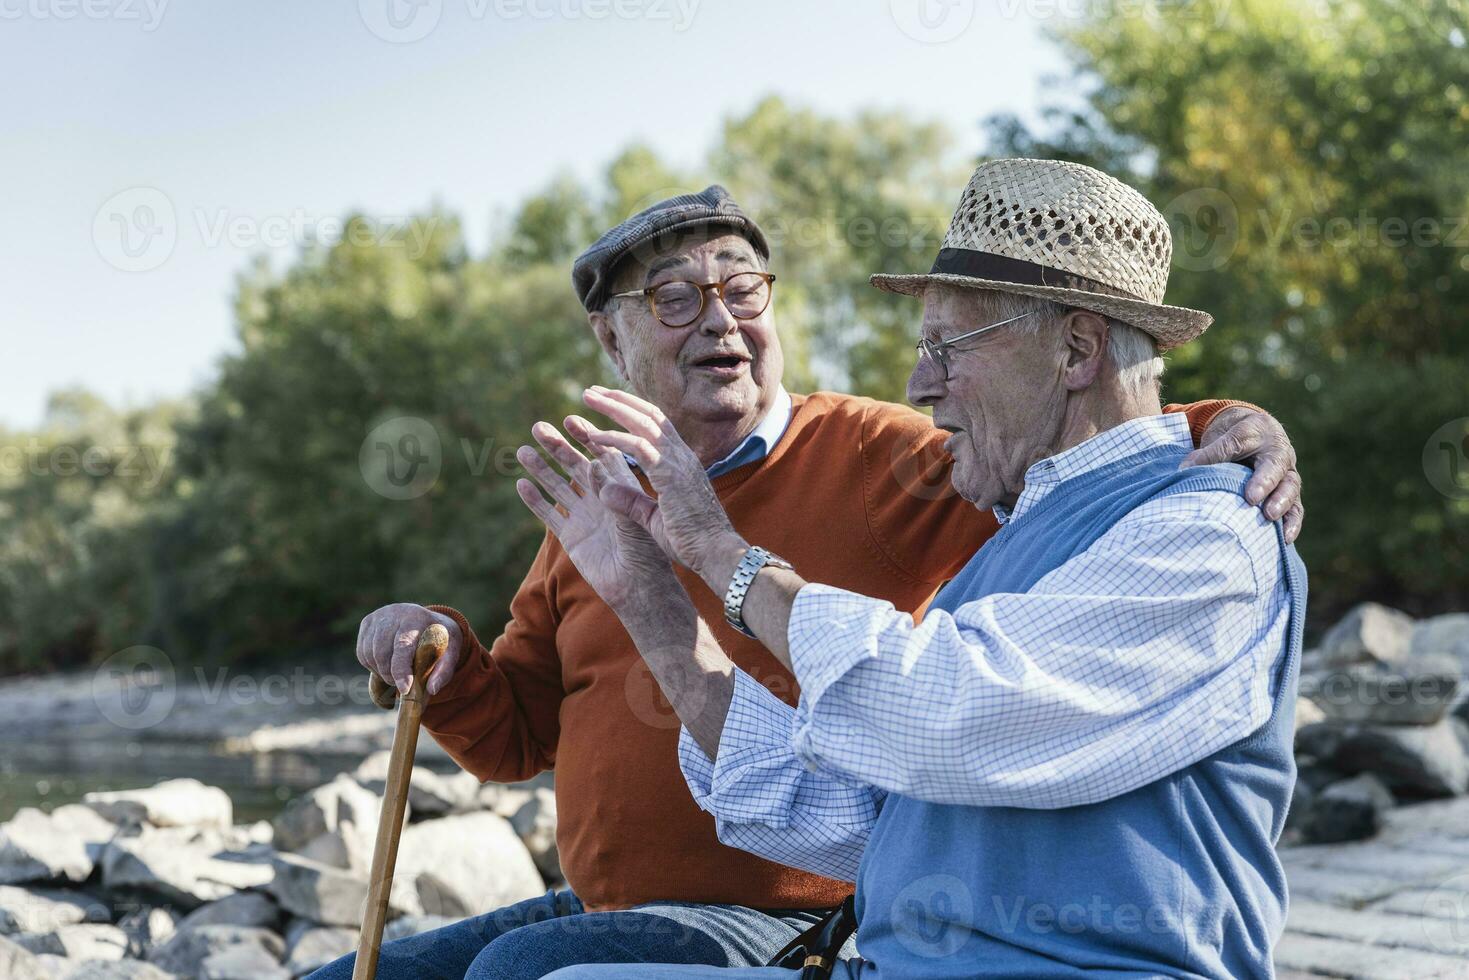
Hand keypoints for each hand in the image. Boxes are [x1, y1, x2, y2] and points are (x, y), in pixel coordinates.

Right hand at [357, 603, 462, 696]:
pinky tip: (387, 664)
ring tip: (396, 673)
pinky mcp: (367, 622)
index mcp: (417, 618)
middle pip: (382, 653)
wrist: (428, 620)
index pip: (403, 646)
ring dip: (381, 672)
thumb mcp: (451, 651)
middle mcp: (395, 613)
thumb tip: (432, 690)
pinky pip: (362, 653)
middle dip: (390, 675)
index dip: (401, 670)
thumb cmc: (440, 639)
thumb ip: (444, 671)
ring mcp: (379, 616)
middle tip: (402, 685)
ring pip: (369, 655)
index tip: (404, 690)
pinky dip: (372, 665)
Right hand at [515, 420, 677, 613]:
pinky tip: (521, 484)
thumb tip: (592, 463)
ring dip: (541, 468)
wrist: (638, 586)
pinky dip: (535, 500)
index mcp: (620, 488)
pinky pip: (549, 515)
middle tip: (538, 427)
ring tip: (523, 451)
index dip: (586, 437)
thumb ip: (614, 492)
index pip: (600, 454)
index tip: (570, 418)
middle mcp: (600, 498)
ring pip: (557, 486)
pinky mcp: (571, 537)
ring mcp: (584, 516)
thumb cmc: (647, 552)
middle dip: (557, 446)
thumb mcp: (633, 517)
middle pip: (574, 465)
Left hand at [573, 386, 744, 579]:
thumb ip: (631, 502)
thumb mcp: (655, 518)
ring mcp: (678, 462)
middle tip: (592, 391)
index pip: (657, 426)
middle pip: (649, 415)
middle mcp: (682, 456)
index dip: (632, 411)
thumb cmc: (692, 542)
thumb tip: (604, 492)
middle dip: (619, 400)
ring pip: (643, 422)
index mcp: (682, 463)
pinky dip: (614, 438)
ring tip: (588, 397)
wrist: (717, 554)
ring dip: (614, 407)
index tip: (609, 403)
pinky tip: (592, 436)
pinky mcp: (670, 474)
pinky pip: (638, 446)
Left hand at [1182, 407, 1303, 542]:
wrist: (1252, 429)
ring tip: (1280, 533)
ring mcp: (1286, 480)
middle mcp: (1283, 463)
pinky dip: (1291, 524)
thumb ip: (1210, 452)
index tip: (1251, 497)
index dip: (1261, 480)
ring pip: (1292, 496)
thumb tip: (1185, 469)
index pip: (1269, 465)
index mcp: (1271, 446)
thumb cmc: (1237, 434)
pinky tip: (1285, 539)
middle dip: (1278, 498)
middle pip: (1287, 481)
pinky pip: (1294, 510)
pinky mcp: (1285, 495)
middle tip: (1268, 513)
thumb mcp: (1227, 436)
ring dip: (1287, 514)